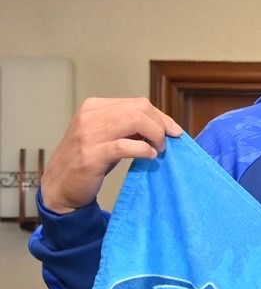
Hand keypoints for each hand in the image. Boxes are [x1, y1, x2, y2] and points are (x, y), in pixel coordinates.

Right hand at [40, 97, 183, 213]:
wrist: (60, 185)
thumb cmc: (88, 161)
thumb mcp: (107, 136)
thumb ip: (128, 127)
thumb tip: (162, 125)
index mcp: (94, 107)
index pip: (138, 103)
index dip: (161, 116)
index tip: (173, 131)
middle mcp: (90, 116)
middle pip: (139, 109)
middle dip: (161, 125)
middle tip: (165, 142)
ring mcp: (89, 134)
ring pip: (135, 121)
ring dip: (155, 136)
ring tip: (158, 149)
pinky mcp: (92, 155)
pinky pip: (127, 146)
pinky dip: (145, 150)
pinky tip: (150, 157)